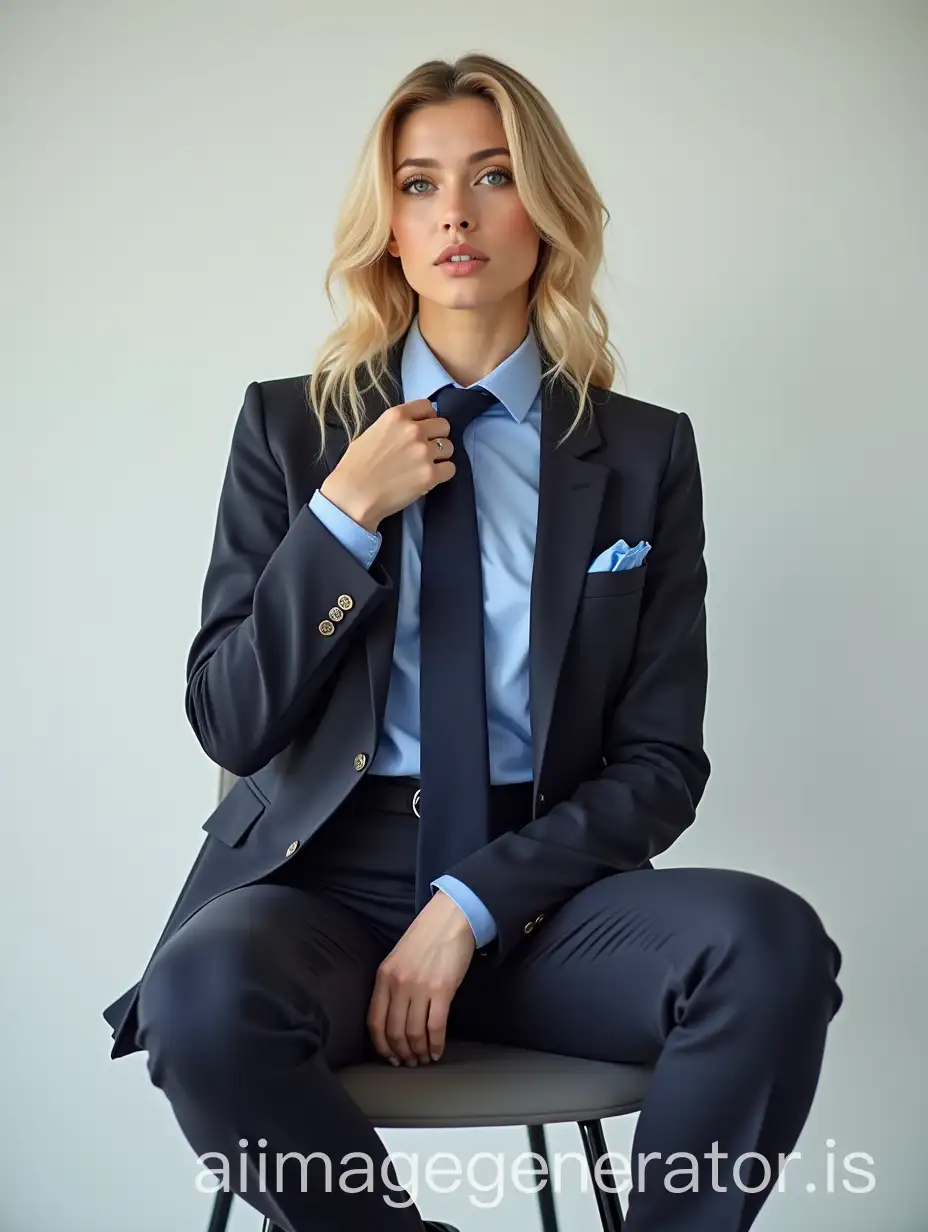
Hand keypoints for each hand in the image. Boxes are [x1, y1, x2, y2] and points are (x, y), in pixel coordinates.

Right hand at [320, 398, 455, 532]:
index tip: (425, 428)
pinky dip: (442, 474)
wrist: (353, 495)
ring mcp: (423, 452)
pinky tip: (428, 478)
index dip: (428, 417)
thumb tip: (412, 427)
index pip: (427, 406)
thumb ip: (395, 427)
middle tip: (426, 450)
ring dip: (441, 456)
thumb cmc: (356, 467)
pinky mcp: (430, 475)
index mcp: (396, 416)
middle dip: (437, 437)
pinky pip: (450, 469)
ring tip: (425, 466)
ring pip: (449, 448)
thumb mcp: (371, 433)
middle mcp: (413, 430)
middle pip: (444, 426)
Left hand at [366, 889, 474, 1065]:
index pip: (374, 1023)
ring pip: (414, 1033)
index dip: (382, 1046)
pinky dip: (436, 1044)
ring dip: (419, 1052)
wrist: (450, 918)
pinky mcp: (442, 989)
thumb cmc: (425, 939)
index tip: (390, 1058)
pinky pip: (436, 1027)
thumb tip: (392, 1019)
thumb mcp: (397, 959)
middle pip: (394, 1032)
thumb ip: (391, 985)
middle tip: (410, 1062)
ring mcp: (420, 987)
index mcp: (383, 977)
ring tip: (424, 1058)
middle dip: (402, 1054)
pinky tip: (438, 1051)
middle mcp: (398, 984)